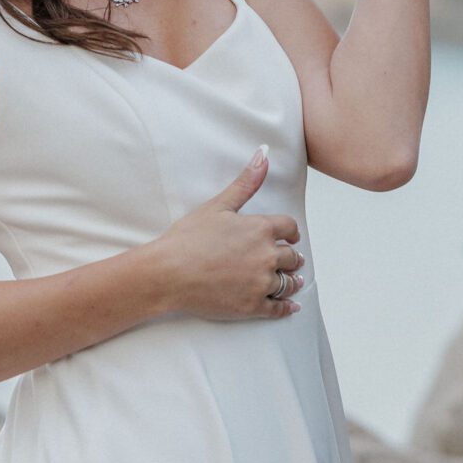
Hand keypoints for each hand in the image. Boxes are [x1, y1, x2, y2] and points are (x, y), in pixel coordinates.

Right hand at [150, 149, 304, 319]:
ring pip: (288, 283)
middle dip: (291, 258)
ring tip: (294, 283)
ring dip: (293, 282)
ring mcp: (261, 283)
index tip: (291, 237)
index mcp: (261, 229)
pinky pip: (278, 308)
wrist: (168, 274)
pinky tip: (290, 308)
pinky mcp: (252, 306)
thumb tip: (263, 154)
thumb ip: (246, 182)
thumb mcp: (218, 205)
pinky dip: (286, 308)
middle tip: (292, 261)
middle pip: (292, 257)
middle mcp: (266, 256)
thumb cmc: (188, 238)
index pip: (290, 228)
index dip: (291, 232)